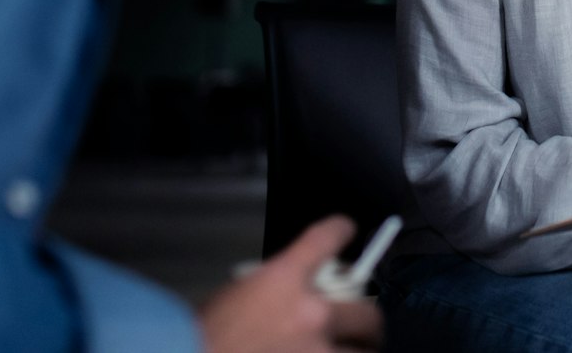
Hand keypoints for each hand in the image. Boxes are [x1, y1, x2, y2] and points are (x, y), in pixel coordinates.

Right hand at [201, 216, 382, 352]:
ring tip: (354, 351)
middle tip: (362, 324)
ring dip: (359, 350)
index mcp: (284, 279)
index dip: (340, 231)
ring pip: (364, 352)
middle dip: (366, 319)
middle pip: (366, 311)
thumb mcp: (237, 294)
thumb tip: (294, 297)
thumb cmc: (204, 333)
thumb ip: (274, 290)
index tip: (345, 230)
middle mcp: (311, 313)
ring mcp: (316, 351)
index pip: (327, 238)